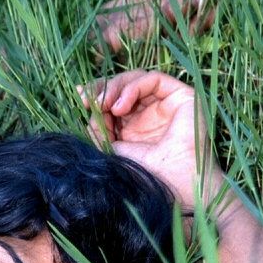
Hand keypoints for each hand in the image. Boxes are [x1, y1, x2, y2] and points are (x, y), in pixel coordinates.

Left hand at [78, 69, 220, 208]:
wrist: (177, 183)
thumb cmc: (150, 175)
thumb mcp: (114, 152)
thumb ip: (100, 133)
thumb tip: (90, 116)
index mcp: (133, 127)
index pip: (113, 101)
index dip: (96, 96)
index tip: (81, 101)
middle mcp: (149, 113)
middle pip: (122, 86)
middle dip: (102, 89)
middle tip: (88, 100)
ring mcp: (165, 103)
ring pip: (136, 80)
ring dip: (115, 87)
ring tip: (103, 104)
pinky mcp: (180, 95)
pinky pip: (152, 80)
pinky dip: (133, 88)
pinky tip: (120, 106)